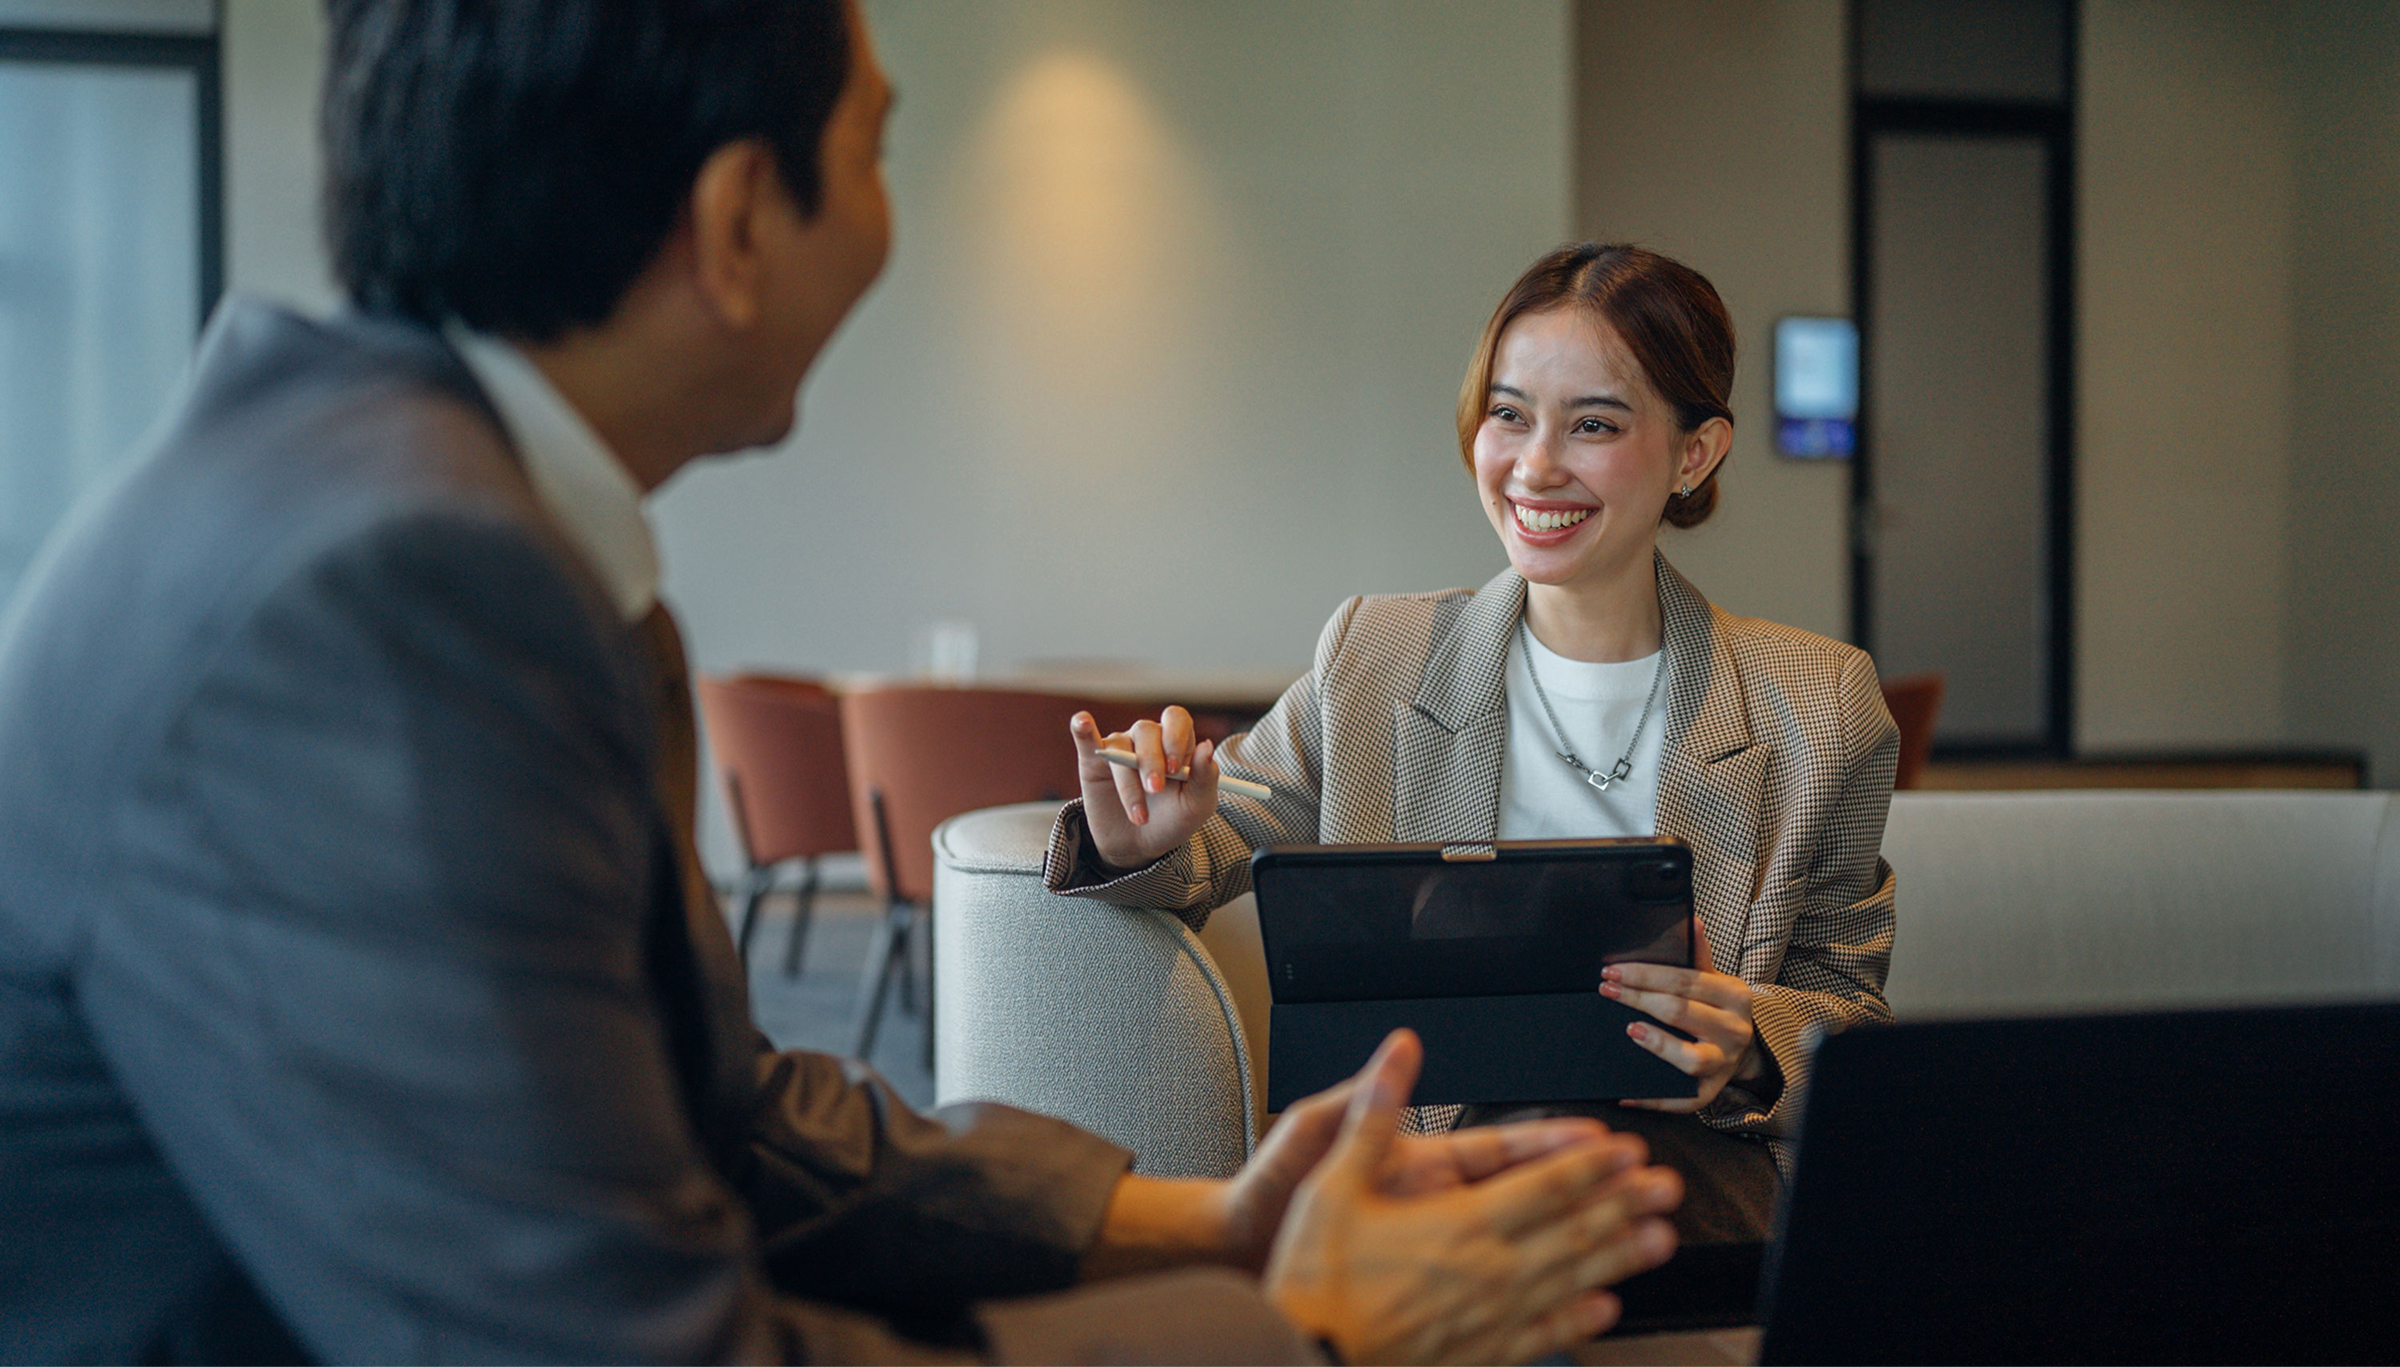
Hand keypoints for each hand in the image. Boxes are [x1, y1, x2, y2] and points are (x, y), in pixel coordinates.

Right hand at [1068, 706, 1221, 871]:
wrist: (1140, 847)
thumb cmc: (1171, 821)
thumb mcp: (1196, 806)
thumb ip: (1206, 777)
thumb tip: (1208, 746)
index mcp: (1176, 743)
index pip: (1176, 720)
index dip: (1175, 737)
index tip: (1176, 768)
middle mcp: (1147, 740)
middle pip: (1147, 731)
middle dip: (1152, 762)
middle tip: (1155, 790)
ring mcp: (1119, 748)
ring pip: (1120, 748)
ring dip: (1128, 782)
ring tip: (1139, 816)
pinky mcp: (1093, 762)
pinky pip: (1086, 740)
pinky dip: (1083, 729)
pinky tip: (1082, 722)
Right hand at [1262, 1031, 1682, 1364]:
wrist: (1302, 1355)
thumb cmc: (1312, 1275)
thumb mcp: (1333, 1181)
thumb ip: (1374, 1113)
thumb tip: (1398, 1052)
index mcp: (1459, 1224)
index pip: (1543, 1185)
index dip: (1592, 1164)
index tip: (1628, 1148)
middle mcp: (1486, 1272)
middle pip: (1572, 1232)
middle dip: (1623, 1205)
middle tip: (1666, 1189)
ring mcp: (1488, 1318)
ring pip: (1569, 1282)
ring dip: (1618, 1259)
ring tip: (1659, 1242)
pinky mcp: (1477, 1355)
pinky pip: (1542, 1338)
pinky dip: (1578, 1324)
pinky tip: (1604, 1313)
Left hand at [1602, 915, 1758, 1111]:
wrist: (1747, 1050)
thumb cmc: (1719, 1009)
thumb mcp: (1715, 979)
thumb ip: (1698, 954)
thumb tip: (1690, 920)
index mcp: (1733, 995)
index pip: (1683, 980)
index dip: (1644, 974)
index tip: (1613, 971)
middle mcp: (1733, 1030)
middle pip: (1680, 1012)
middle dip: (1638, 999)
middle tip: (1607, 991)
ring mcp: (1723, 1063)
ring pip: (1690, 1058)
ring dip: (1657, 1044)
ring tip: (1630, 1030)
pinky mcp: (1710, 1093)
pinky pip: (1681, 1100)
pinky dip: (1653, 1099)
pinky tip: (1626, 1092)